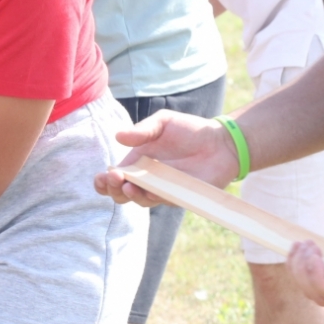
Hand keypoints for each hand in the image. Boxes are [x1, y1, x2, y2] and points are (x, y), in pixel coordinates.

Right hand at [94, 110, 239, 206]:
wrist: (221, 142)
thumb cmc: (190, 130)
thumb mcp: (162, 123)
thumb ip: (142, 130)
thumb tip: (118, 136)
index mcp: (137, 162)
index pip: (114, 177)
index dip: (103, 181)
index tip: (103, 176)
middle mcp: (146, 179)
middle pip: (121, 193)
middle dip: (112, 188)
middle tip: (113, 178)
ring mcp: (162, 189)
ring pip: (138, 200)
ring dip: (128, 194)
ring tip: (126, 184)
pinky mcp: (178, 196)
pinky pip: (160, 201)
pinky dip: (149, 197)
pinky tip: (143, 189)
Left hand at [289, 189, 323, 306]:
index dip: (319, 280)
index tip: (314, 255)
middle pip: (321, 295)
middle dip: (307, 273)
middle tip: (309, 245)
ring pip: (311, 289)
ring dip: (300, 269)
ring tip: (305, 244)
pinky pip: (309, 278)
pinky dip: (297, 265)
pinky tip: (298, 246)